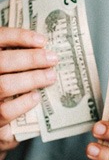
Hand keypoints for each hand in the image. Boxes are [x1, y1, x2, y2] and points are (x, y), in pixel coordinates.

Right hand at [0, 27, 57, 159]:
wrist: (0, 122)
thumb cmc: (5, 91)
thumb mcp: (8, 71)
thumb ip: (16, 62)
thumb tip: (43, 50)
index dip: (19, 37)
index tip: (43, 41)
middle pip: (3, 61)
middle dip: (31, 59)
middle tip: (53, 59)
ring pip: (4, 85)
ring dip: (31, 79)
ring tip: (51, 76)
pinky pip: (5, 111)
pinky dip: (23, 103)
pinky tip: (36, 97)